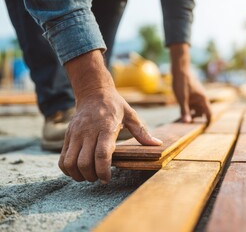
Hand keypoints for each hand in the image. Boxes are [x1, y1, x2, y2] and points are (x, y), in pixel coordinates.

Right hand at [59, 51, 161, 183]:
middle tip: (100, 177)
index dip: (104, 170)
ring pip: (70, 163)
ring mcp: (75, 134)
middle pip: (84, 163)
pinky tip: (79, 170)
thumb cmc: (115, 105)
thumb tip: (157, 144)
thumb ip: (142, 132)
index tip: (108, 178)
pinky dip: (68, 170)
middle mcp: (88, 131)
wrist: (93, 92)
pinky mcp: (67, 136)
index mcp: (105, 127)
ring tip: (89, 175)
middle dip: (92, 176)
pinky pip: (62, 159)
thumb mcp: (131, 115)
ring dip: (79, 175)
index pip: (101, 154)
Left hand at [170, 44, 210, 123]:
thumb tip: (187, 123)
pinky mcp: (192, 94)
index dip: (208, 122)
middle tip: (188, 125)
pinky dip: (188, 108)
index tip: (204, 130)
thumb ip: (185, 111)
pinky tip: (181, 111)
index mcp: (203, 99)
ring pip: (196, 108)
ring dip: (191, 113)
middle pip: (202, 112)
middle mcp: (202, 98)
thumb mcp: (182, 99)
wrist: (180, 70)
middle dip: (197, 119)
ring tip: (183, 118)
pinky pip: (192, 104)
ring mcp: (197, 96)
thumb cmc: (181, 83)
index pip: (209, 114)